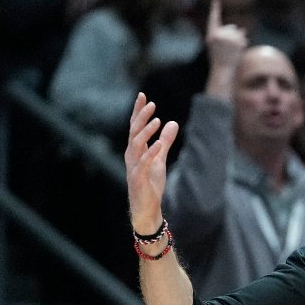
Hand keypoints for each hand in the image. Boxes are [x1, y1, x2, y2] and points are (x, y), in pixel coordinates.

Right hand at [125, 93, 178, 233]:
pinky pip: (144, 163)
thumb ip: (165, 142)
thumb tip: (173, 122)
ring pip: (136, 145)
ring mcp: (133, 167)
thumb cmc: (150, 184)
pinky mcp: (138, 179)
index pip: (135, 127)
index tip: (142, 95)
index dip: (138, 111)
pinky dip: (151, 152)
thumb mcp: (161, 160)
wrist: (147, 209)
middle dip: (141, 117)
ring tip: (157, 119)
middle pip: (134, 132)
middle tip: (151, 103)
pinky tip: (159, 143)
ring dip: (146, 131)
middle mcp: (131, 156)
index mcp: (135, 150)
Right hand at [204, 0, 248, 97]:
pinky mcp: (237, 43)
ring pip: (237, 33)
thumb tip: (242, 29)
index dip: (215, 10)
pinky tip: (240, 49)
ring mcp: (228, 39)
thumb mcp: (218, 46)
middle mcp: (218, 35)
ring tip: (233, 50)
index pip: (213, 20)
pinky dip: (243, 42)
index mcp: (211, 35)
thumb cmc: (218, 59)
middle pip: (230, 28)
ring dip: (239, 39)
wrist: (223, 70)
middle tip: (229, 47)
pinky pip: (242, 38)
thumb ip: (226, 36)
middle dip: (233, 35)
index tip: (216, 0)